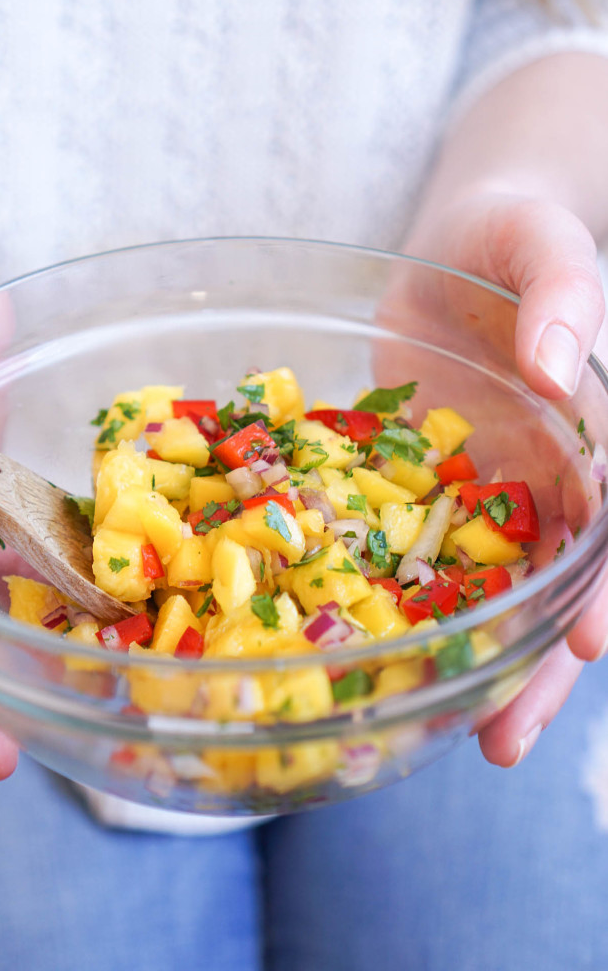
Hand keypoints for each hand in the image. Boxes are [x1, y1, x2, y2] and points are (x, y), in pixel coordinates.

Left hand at [406, 188, 606, 765]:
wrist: (461, 239)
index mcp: (597, 430)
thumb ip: (562, 292)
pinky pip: (427, 551)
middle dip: (540, 665)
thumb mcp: (543, 242)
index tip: (588, 643)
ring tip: (460, 733)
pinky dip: (418, 601)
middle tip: (506, 742)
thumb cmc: (514, 231)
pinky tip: (388, 652)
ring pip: (498, 588)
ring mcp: (494, 488)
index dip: (606, 586)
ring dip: (483, 659)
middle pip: (560, 583)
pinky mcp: (434, 485)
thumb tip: (557, 366)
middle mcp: (555, 476)